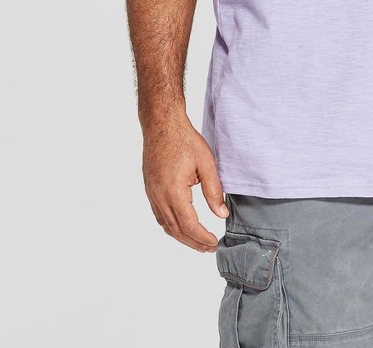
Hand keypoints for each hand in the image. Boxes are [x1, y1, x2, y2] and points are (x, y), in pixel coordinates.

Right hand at [142, 112, 228, 251]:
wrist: (162, 125)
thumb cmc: (184, 140)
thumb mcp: (206, 163)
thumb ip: (214, 191)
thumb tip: (222, 215)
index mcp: (173, 192)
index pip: (188, 225)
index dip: (202, 237)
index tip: (215, 243)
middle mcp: (159, 197)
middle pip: (176, 230)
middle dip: (194, 242)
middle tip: (210, 248)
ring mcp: (152, 194)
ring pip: (166, 225)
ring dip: (182, 237)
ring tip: (199, 242)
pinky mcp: (150, 190)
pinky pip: (160, 216)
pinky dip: (172, 226)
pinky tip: (182, 227)